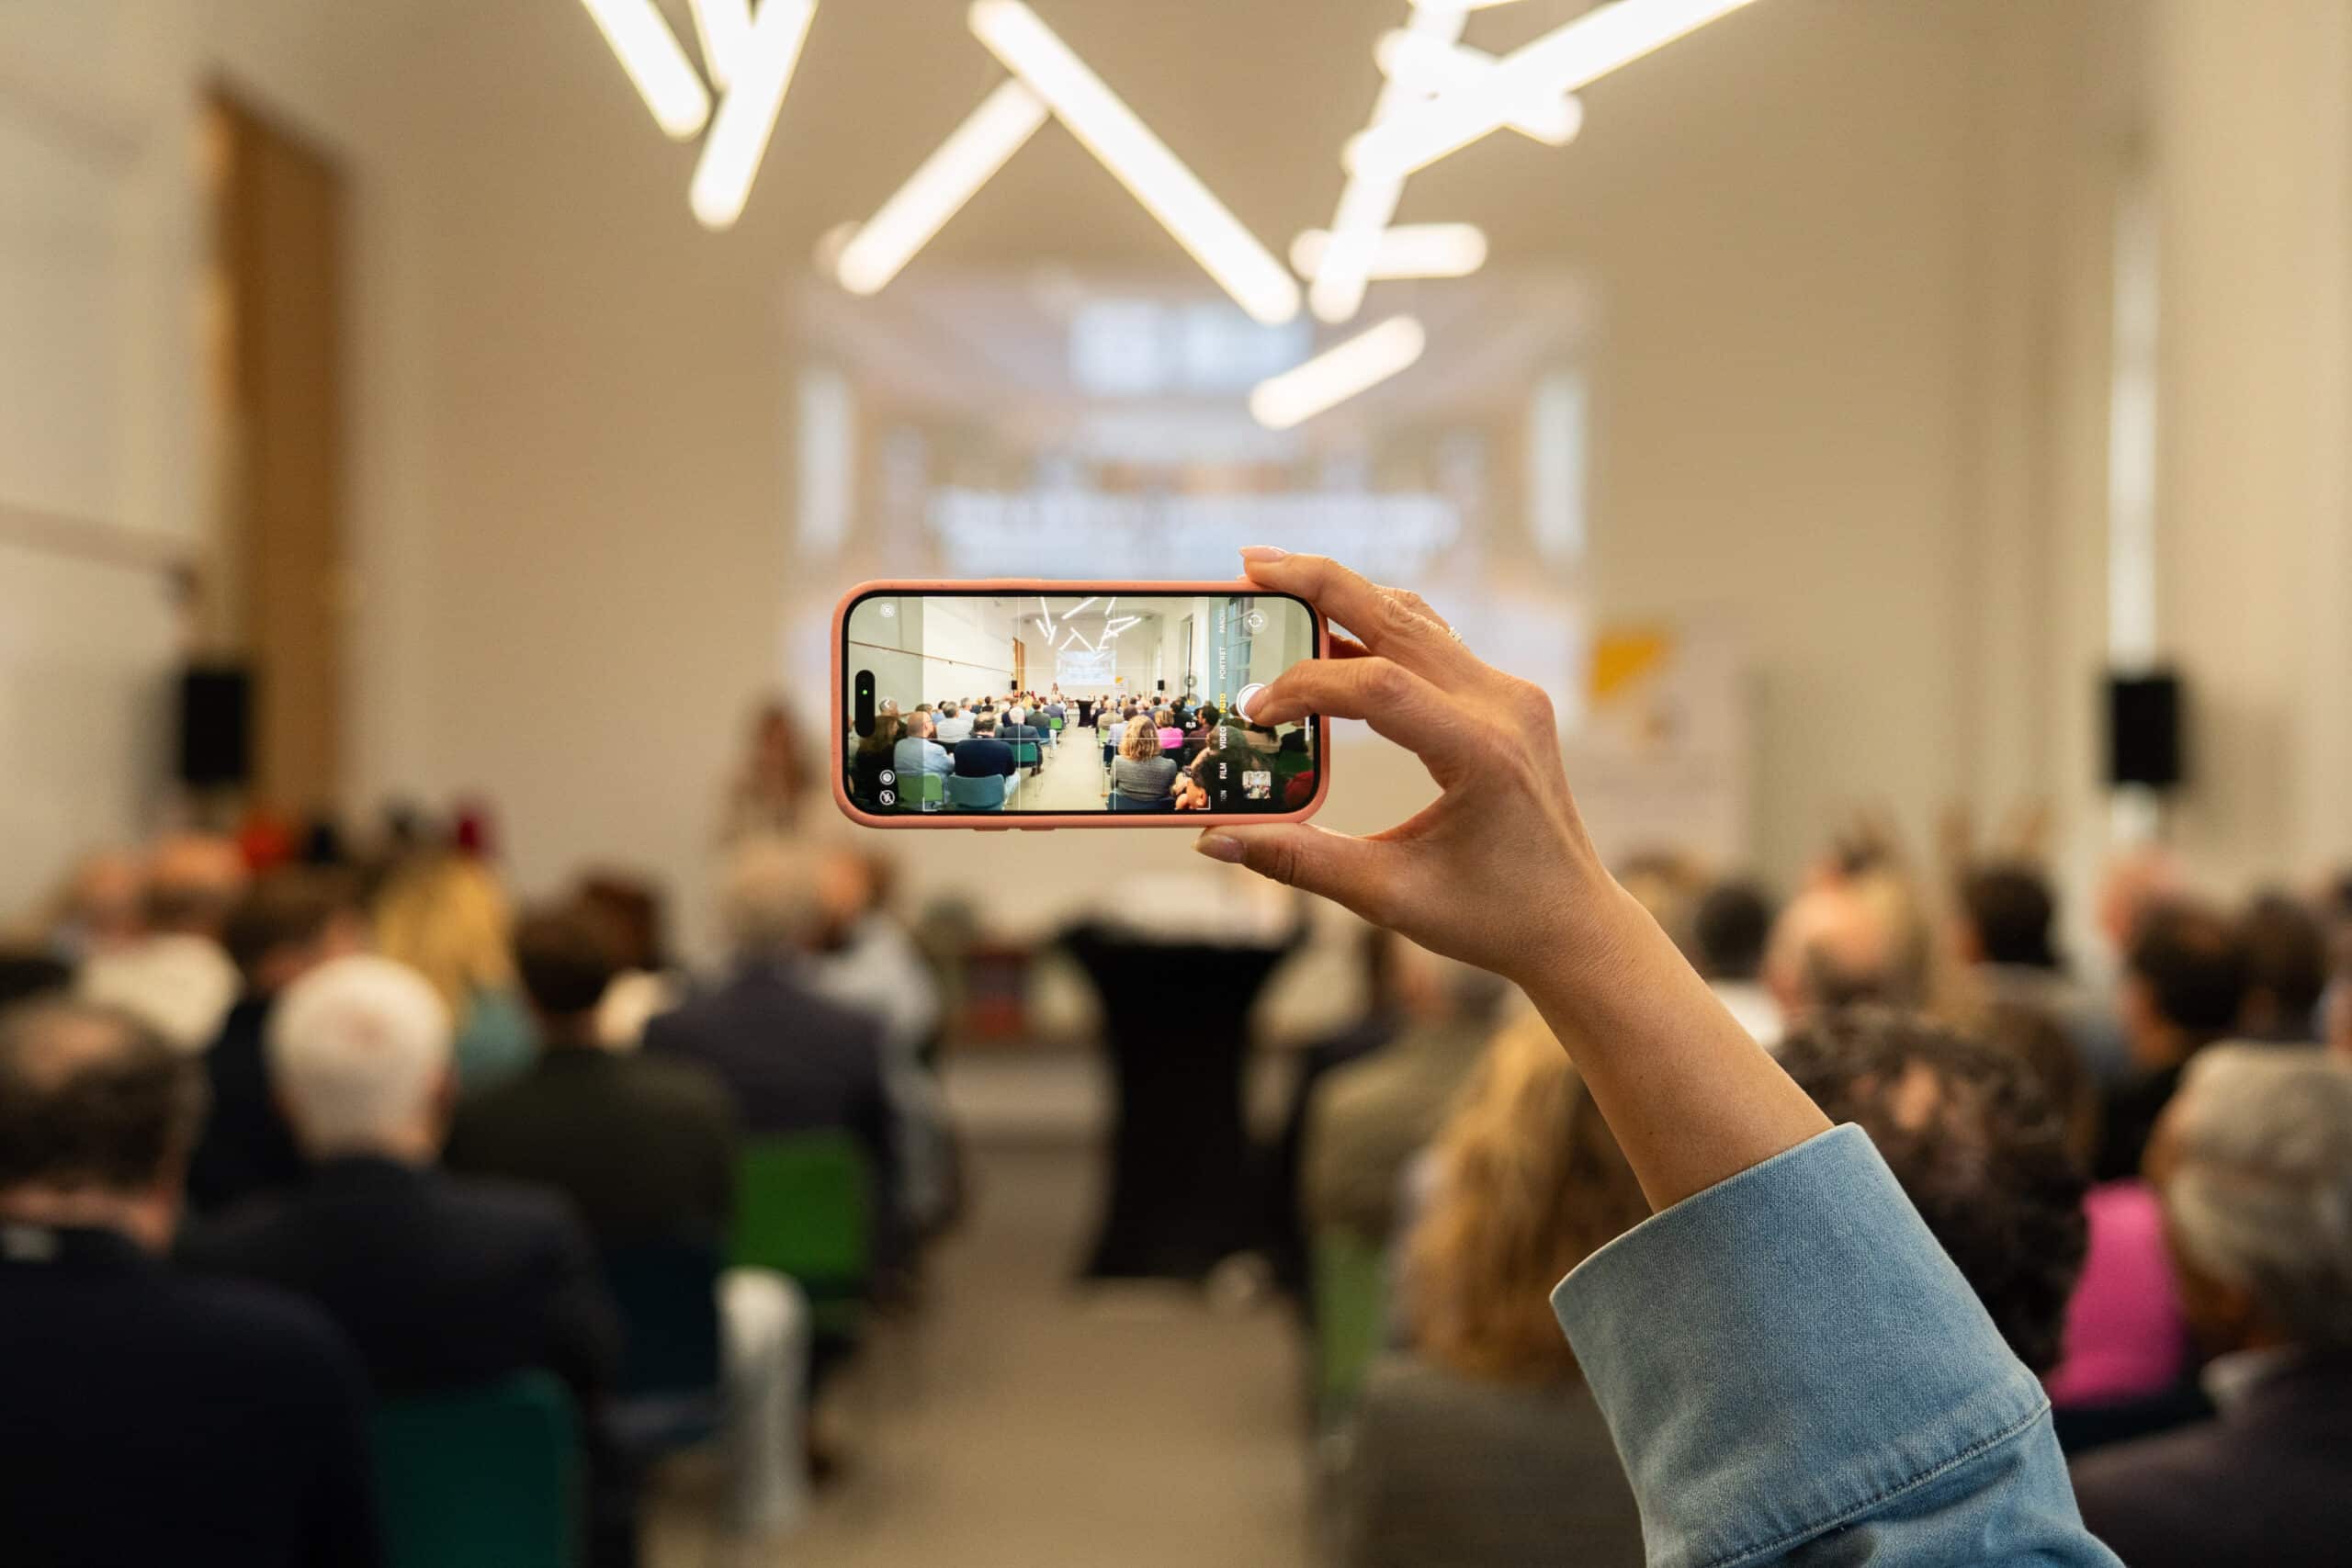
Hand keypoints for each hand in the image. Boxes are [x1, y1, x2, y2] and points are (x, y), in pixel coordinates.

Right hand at [1197, 547, 1830, 1212]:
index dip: (1304, 688)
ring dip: (1345, 595)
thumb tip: (1213, 841)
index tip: (1253, 714)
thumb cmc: (1491, 918)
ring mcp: (1509, 695)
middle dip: (1317, 585)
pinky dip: (1376, 627)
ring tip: (1275, 579)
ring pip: (1415, 618)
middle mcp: (1502, 707)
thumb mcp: (1388, 896)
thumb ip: (1299, 861)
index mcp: (1481, 753)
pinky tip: (1329, 628)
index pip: (1377, 687)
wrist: (1574, 923)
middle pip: (1396, 617)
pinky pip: (1432, 643)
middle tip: (1247, 567)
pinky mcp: (1505, 698)